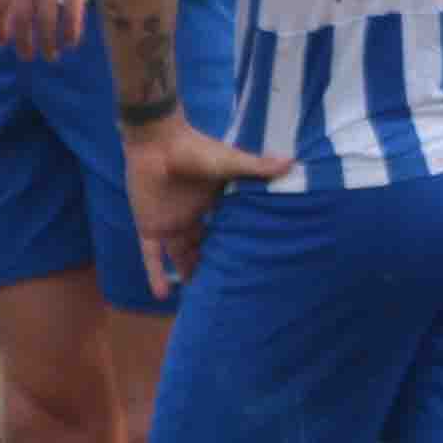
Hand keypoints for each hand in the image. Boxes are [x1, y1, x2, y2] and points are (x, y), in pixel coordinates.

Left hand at [0, 0, 93, 58]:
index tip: (1, 43)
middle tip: (28, 56)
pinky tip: (71, 42)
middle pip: (20, 15)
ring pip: (44, 18)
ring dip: (46, 42)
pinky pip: (71, 11)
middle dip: (22, 41)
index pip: (0, 0)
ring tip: (51, 55)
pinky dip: (69, 32)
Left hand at [128, 120, 296, 293]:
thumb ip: (256, 167)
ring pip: (180, 257)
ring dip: (189, 275)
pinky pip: (151, 256)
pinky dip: (154, 274)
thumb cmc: (194, 148)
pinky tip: (161, 295)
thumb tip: (292, 163)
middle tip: (229, 290)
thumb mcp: (229, 162)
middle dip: (213, 266)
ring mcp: (170, 224)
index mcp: (212, 204)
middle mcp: (192, 217)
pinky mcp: (149, 227)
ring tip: (203, 301)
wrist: (157, 140)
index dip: (234, 246)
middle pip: (204, 248)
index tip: (250, 265)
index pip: (225, 231)